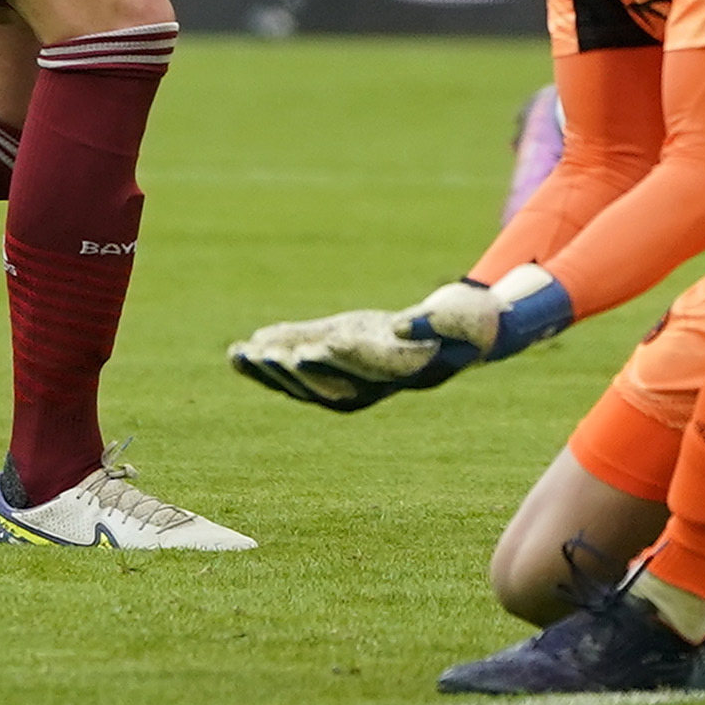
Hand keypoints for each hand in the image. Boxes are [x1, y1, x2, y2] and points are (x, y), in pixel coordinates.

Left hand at [226, 306, 446, 411]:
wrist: (462, 336)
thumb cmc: (467, 323)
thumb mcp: (462, 319)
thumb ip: (435, 323)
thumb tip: (402, 325)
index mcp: (410, 371)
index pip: (371, 370)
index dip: (339, 360)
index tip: (308, 350)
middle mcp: (377, 383)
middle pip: (332, 385)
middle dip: (296, 372)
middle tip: (264, 354)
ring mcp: (355, 376)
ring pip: (307, 381)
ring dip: (270, 370)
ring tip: (237, 353)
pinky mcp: (339, 361)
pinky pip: (301, 366)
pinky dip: (270, 358)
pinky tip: (240, 351)